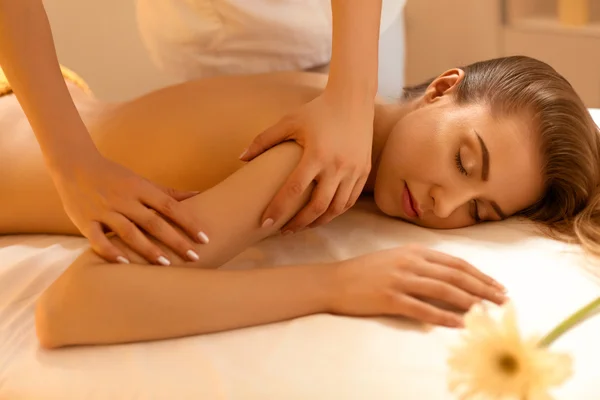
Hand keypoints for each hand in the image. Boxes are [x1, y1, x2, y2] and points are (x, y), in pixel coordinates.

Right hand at [51, 153, 207, 264]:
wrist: (74, 165)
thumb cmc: (115, 176)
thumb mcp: (142, 181)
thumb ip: (169, 192)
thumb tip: (199, 194)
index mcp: (140, 188)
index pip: (170, 207)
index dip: (189, 222)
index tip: (205, 238)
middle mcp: (123, 199)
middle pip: (153, 222)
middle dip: (175, 240)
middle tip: (194, 257)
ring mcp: (103, 210)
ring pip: (128, 232)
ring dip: (147, 249)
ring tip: (166, 264)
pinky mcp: (84, 221)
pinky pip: (97, 239)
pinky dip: (110, 251)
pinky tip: (125, 263)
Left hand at [240, 91, 373, 232]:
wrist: (353, 100)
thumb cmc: (317, 110)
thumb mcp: (289, 121)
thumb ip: (263, 140)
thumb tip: (241, 158)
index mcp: (316, 154)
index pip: (294, 190)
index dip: (278, 209)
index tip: (265, 222)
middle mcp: (337, 166)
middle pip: (317, 207)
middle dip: (299, 224)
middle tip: (283, 231)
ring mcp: (354, 170)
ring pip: (336, 208)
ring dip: (318, 222)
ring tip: (302, 226)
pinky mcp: (364, 171)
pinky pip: (349, 200)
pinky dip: (335, 212)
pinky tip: (322, 215)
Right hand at [329, 245, 506, 326]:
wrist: (335, 281)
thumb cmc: (365, 270)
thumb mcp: (395, 257)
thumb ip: (420, 262)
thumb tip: (449, 274)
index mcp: (414, 251)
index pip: (455, 263)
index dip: (480, 275)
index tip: (496, 285)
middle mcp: (411, 263)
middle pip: (456, 276)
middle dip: (483, 288)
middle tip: (502, 300)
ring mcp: (401, 280)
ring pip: (444, 290)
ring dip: (470, 301)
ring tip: (487, 311)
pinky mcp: (391, 298)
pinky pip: (423, 308)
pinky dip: (443, 316)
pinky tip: (458, 323)